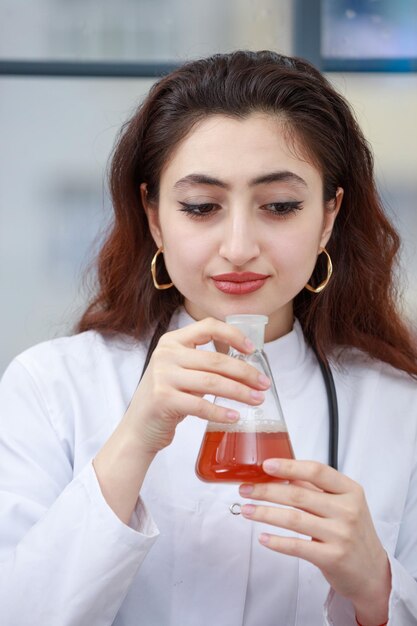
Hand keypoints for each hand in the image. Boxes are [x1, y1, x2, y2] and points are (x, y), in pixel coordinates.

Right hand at [125, 317, 269, 455]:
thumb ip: (205, 362)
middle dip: (245, 372)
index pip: (208, 326)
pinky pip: (200, 405)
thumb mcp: (181, 371)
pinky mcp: (163, 399)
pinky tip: (235, 416)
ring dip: (240, 392)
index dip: (234, 335)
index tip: (253, 350)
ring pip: (212, 381)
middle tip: (264, 384)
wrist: (139, 427)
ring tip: (257, 400)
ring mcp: (163, 376)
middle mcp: (166, 354)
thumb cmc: (167, 397)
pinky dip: (221, 412)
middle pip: (216, 359)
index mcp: (172, 340)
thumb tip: (247, 364)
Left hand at [239, 459, 390, 623]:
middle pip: (298, 495)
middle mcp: (347, 511)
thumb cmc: (352, 532)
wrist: (372, 572)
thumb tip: (280, 473)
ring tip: (246, 510)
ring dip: (265, 513)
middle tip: (246, 489)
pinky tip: (262, 537)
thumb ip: (315, 488)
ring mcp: (340, 535)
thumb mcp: (342, 503)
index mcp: (350, 491)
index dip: (289, 467)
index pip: (316, 471)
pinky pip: (297, 546)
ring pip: (293, 519)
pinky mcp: (332, 558)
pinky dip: (276, 541)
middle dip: (266, 491)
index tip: (266, 465)